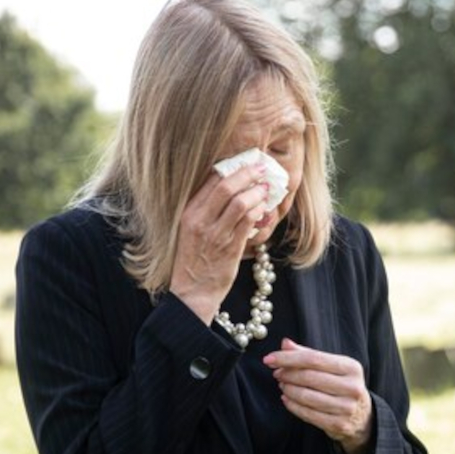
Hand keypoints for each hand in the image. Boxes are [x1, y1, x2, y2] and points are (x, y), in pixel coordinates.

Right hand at [169, 161, 270, 323]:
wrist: (192, 292)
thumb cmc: (195, 260)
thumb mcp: (192, 230)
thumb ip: (207, 209)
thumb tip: (232, 187)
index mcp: (189, 212)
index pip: (210, 181)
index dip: (231, 167)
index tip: (246, 161)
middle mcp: (200, 220)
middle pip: (226, 186)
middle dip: (247, 173)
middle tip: (261, 168)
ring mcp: (215, 234)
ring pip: (240, 203)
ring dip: (257, 192)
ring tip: (265, 189)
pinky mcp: (230, 248)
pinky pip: (248, 222)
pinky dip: (259, 212)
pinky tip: (263, 210)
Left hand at [264, 338, 373, 453]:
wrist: (362, 417)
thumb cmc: (342, 386)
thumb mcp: (332, 367)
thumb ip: (309, 354)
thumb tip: (285, 343)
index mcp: (351, 367)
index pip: (314, 358)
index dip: (288, 358)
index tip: (269, 359)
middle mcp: (352, 387)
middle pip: (309, 376)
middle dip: (287, 374)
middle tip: (276, 373)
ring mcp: (346, 408)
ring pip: (306, 396)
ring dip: (288, 389)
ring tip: (282, 385)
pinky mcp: (338, 425)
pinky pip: (307, 414)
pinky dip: (292, 405)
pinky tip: (286, 399)